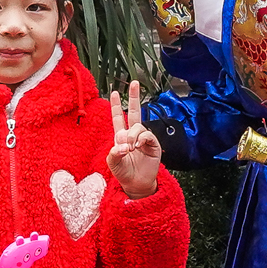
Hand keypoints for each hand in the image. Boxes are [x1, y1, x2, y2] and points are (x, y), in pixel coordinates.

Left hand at [106, 81, 162, 199]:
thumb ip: (114, 153)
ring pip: (138, 126)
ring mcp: (144, 139)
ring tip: (130, 148)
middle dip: (134, 97)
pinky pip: (147, 135)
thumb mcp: (113, 163)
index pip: (118, 118)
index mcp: (121, 137)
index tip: (114, 93)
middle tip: (134, 83)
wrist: (136, 184)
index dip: (116, 106)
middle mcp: (133, 135)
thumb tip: (122, 144)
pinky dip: (141, 139)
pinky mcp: (153, 144)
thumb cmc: (123, 173)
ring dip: (132, 135)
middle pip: (134, 112)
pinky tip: (137, 146)